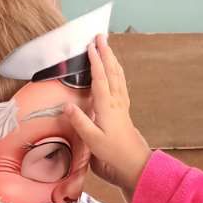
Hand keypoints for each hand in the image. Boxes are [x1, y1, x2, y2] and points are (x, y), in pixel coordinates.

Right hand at [64, 34, 151, 193]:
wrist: (135, 165)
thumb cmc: (113, 154)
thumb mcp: (93, 141)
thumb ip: (80, 122)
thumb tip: (67, 105)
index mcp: (107, 107)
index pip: (100, 78)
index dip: (95, 61)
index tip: (90, 46)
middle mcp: (117, 103)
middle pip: (112, 72)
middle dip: (106, 53)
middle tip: (101, 36)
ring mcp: (122, 106)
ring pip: (119, 77)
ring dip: (113, 61)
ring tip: (108, 48)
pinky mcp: (125, 112)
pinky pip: (121, 86)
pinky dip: (117, 74)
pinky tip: (116, 73)